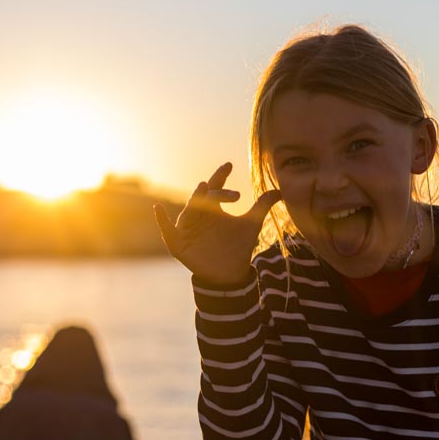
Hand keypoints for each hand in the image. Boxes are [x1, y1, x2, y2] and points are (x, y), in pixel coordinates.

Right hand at [154, 162, 281, 284]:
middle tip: (231, 193)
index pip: (216, 187)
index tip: (229, 165)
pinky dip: (162, 220)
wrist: (229, 273)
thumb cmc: (237, 246)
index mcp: (213, 207)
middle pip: (204, 198)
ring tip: (203, 188)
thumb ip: (262, 206)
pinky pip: (167, 230)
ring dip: (195, 199)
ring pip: (189, 210)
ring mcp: (187, 227)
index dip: (221, 176)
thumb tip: (280, 191)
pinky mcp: (178, 242)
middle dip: (215, 192)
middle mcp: (198, 214)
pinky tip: (158, 209)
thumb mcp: (252, 224)